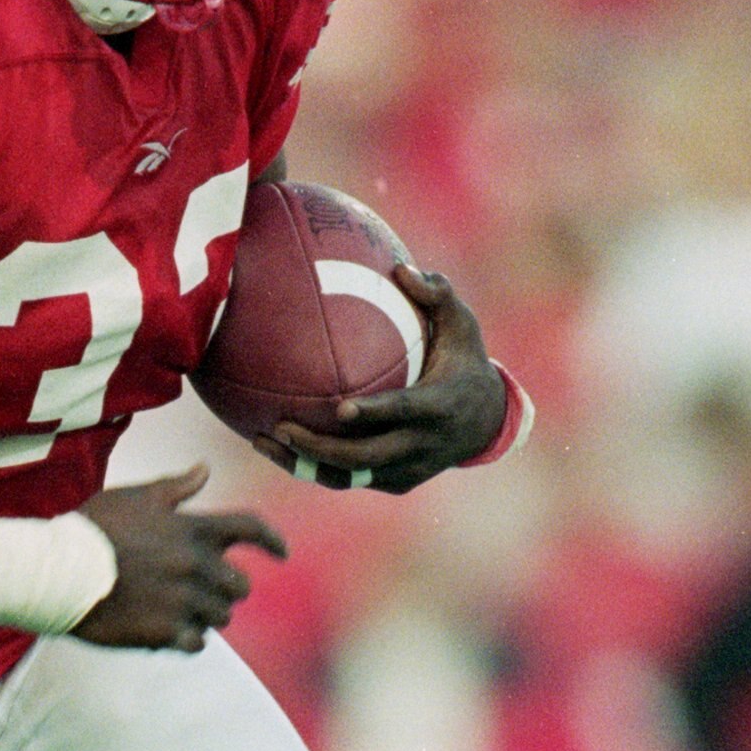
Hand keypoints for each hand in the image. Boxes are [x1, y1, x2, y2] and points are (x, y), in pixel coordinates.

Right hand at [75, 468, 287, 651]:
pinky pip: (196, 643)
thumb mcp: (135, 498)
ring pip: (220, 617)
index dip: (272, 540)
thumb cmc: (93, 529)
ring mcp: (182, 600)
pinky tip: (169, 634)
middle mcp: (195, 564)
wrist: (58, 571)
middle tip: (204, 592)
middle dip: (227, 589)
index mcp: (192, 529)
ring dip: (206, 615)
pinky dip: (188, 640)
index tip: (282, 553)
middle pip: (239, 584)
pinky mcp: (165, 631)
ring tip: (179, 612)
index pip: (250, 528)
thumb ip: (175, 487)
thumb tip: (205, 469)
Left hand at [254, 264, 506, 492]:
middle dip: (321, 448)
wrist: (487, 422)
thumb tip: (402, 267)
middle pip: (366, 456)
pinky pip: (350, 480)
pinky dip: (314, 468)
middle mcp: (423, 444)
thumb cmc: (465, 362)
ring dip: (305, 463)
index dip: (374, 414)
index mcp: (439, 406)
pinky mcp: (396, 483)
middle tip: (281, 426)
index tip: (340, 409)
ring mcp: (408, 469)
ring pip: (350, 476)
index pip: (403, 412)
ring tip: (263, 440)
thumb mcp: (463, 325)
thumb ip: (437, 294)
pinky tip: (279, 449)